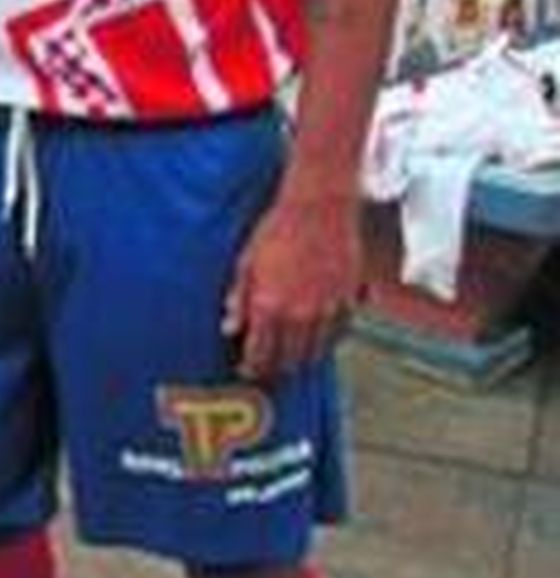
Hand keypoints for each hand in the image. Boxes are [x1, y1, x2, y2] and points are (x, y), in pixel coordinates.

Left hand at [222, 188, 362, 383]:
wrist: (319, 206)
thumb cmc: (278, 229)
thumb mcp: (246, 261)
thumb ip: (238, 298)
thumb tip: (229, 328)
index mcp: (268, 306)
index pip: (259, 354)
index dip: (252, 368)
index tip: (248, 371)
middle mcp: (298, 314)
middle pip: (288, 359)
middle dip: (277, 368)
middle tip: (270, 369)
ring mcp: (326, 309)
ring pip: (315, 352)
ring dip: (302, 359)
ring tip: (293, 359)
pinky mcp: (348, 300)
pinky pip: (339, 334)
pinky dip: (328, 341)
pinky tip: (319, 339)